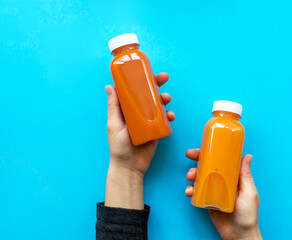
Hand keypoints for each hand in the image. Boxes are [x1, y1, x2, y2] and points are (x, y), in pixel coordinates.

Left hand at [105, 72, 174, 208]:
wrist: (130, 167)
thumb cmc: (118, 146)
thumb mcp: (114, 124)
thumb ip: (114, 106)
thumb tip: (110, 85)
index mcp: (126, 109)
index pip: (134, 90)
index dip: (141, 79)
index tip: (148, 70)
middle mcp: (138, 113)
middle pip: (148, 94)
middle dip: (157, 85)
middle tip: (163, 78)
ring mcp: (148, 121)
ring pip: (158, 105)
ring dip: (164, 99)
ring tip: (166, 99)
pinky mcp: (157, 129)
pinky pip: (165, 119)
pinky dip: (169, 115)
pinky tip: (170, 116)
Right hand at [185, 149, 261, 239]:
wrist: (239, 236)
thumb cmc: (248, 215)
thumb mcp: (249, 192)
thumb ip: (245, 175)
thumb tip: (247, 155)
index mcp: (233, 177)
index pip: (222, 161)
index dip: (212, 152)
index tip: (204, 146)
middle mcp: (222, 182)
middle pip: (208, 167)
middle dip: (197, 160)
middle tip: (190, 155)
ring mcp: (213, 191)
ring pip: (199, 178)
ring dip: (192, 174)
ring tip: (190, 177)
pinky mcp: (206, 201)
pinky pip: (196, 193)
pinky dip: (190, 190)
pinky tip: (189, 192)